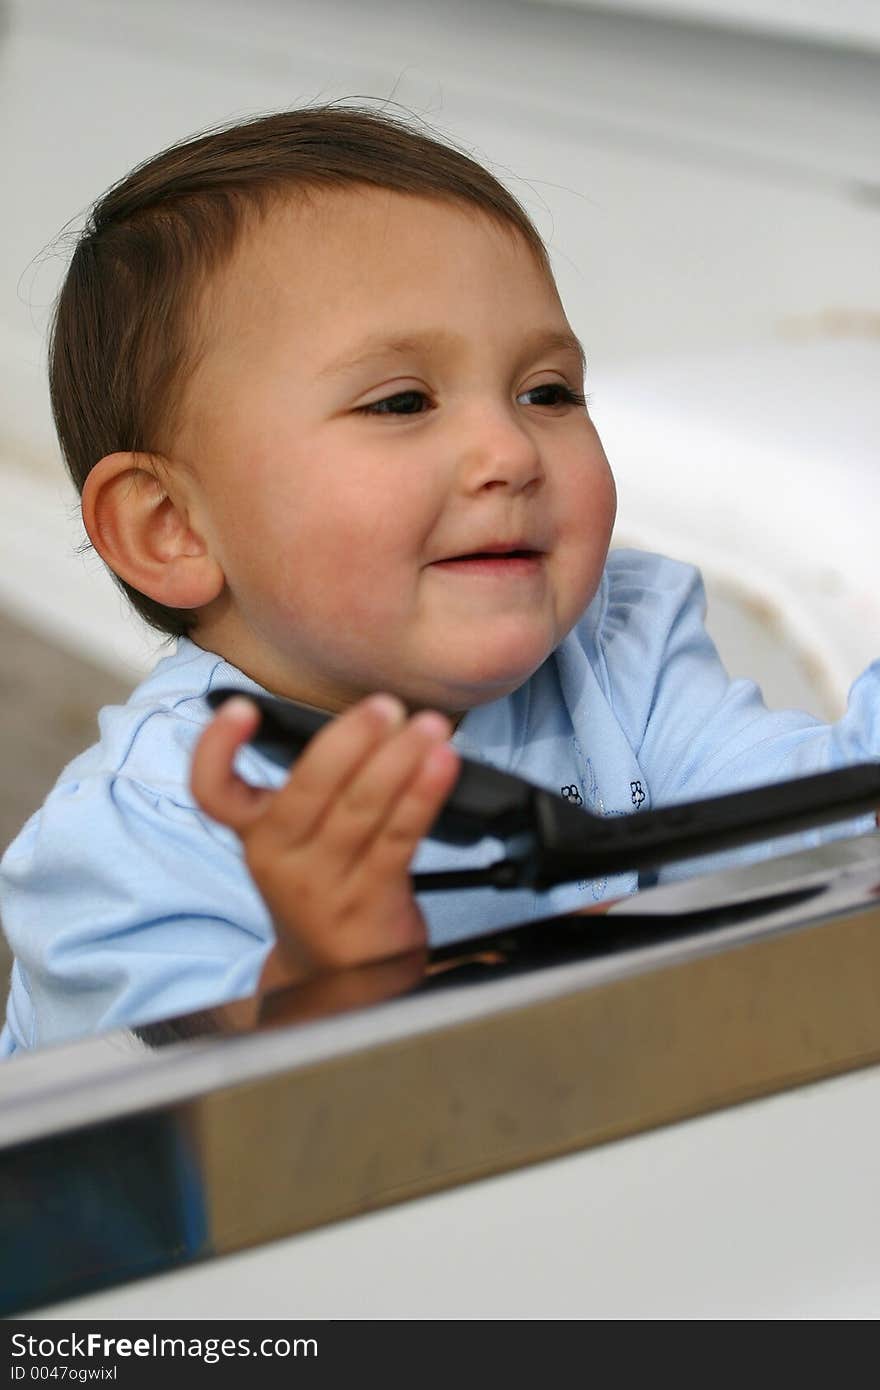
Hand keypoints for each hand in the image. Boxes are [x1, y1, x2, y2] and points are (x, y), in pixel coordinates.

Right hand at [190, 693, 459, 985]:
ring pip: (360, 810)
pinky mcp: (370, 904)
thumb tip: (365, 717)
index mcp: (255, 834)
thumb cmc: (324, 884)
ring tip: (429, 726)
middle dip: (350, 739)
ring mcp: (324, 886)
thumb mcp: (296, 842)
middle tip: (385, 706)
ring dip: (400, 759)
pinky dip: (423, 794)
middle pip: (306, 790)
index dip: (217, 748)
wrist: (339, 975)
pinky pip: (399, 838)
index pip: (212, 791)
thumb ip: (313, 787)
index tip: (244, 708)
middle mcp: (279, 859)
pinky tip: (442, 764)